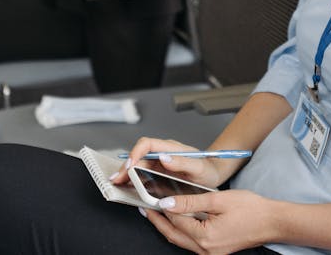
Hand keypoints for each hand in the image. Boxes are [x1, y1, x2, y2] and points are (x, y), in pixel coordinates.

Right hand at [110, 137, 226, 189]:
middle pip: (138, 156)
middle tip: (117, 179)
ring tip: (118, 183)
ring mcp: (159, 164)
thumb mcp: (198, 167)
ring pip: (138, 165)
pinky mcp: (158, 173)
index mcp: (170, 148)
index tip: (130, 165)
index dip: (136, 153)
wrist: (213, 174)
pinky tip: (127, 186)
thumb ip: (182, 162)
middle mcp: (162, 154)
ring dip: (126, 173)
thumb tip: (163, 158)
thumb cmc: (207, 169)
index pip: (147, 144)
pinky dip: (133, 179)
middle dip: (126, 166)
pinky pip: (142, 174)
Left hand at [144, 189, 280, 254]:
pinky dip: (181, 230)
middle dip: (158, 221)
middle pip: (173, 235)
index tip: (151, 197)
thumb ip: (190, 202)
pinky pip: (190, 242)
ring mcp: (209, 252)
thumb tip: (167, 203)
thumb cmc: (251, 209)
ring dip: (167, 226)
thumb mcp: (217, 200)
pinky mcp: (214, 250)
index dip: (162, 208)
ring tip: (157, 212)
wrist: (272, 222)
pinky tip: (178, 219)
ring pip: (180, 240)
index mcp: (205, 237)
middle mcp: (205, 249)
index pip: (175, 220)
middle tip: (146, 208)